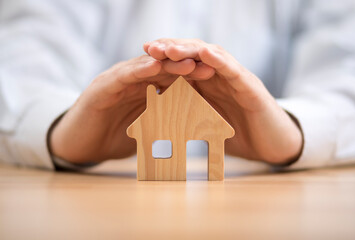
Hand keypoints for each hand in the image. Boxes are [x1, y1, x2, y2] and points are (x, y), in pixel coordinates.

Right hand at [49, 55, 196, 162]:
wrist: (80, 145)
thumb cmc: (114, 137)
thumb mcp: (145, 131)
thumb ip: (164, 125)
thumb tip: (192, 132)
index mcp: (145, 90)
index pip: (173, 78)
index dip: (194, 77)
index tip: (216, 77)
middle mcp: (133, 81)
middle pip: (163, 68)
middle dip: (187, 66)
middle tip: (210, 65)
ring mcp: (117, 81)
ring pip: (145, 67)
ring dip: (167, 64)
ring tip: (189, 62)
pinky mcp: (101, 87)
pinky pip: (122, 76)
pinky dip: (138, 70)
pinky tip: (154, 66)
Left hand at [144, 39, 302, 163]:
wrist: (272, 146)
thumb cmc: (239, 135)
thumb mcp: (206, 124)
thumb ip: (187, 116)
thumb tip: (156, 121)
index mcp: (208, 83)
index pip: (184, 63)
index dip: (163, 58)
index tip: (142, 56)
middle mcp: (221, 76)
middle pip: (194, 54)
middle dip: (171, 49)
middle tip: (149, 47)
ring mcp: (236, 79)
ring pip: (212, 57)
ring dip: (190, 50)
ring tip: (170, 48)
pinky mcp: (251, 88)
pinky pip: (234, 71)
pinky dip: (220, 61)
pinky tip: (206, 54)